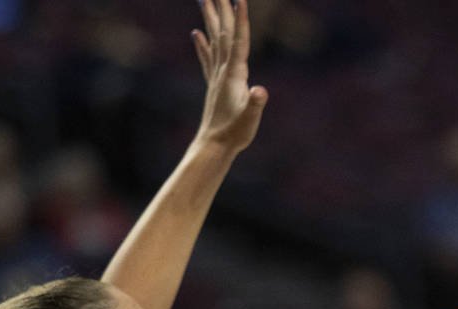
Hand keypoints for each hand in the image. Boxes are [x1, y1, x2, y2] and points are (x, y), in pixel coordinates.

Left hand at [191, 0, 267, 151]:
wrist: (214, 146)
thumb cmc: (235, 134)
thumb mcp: (250, 120)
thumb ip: (255, 104)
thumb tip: (260, 91)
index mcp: (233, 75)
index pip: (238, 42)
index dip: (240, 20)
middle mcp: (222, 71)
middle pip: (222, 34)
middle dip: (220, 10)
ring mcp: (216, 77)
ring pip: (213, 40)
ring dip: (210, 19)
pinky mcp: (213, 85)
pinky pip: (207, 58)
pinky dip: (202, 43)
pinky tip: (196, 33)